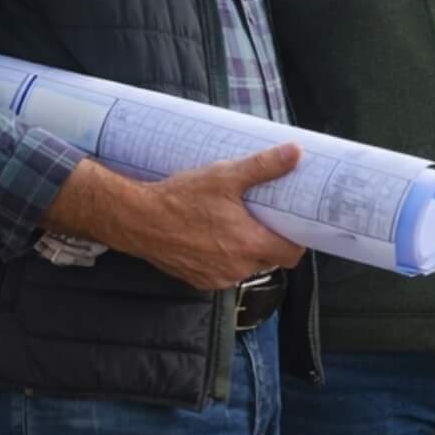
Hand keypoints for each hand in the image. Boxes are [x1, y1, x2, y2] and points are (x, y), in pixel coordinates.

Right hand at [45, 146, 306, 290]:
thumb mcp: (225, 176)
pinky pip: (223, 273)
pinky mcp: (196, 281)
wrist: (136, 219)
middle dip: (271, 242)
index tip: (295, 224)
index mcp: (249, 245)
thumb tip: (296, 152)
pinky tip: (215, 237)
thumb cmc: (181, 198)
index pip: (292, 255)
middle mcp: (236, 269)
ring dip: (247, 251)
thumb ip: (264, 166)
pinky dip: (224, 259)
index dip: (297, 240)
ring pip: (246, 268)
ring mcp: (215, 278)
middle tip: (267, 218)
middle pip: (270, 260)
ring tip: (239, 225)